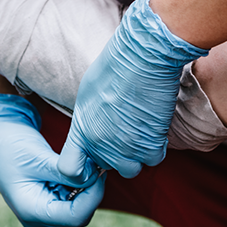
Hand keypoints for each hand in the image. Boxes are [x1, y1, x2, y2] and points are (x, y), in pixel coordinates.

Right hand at [0, 91, 104, 226]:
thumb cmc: (8, 144)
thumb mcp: (37, 157)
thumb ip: (65, 171)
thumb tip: (93, 177)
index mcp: (31, 210)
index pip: (75, 217)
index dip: (93, 197)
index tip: (99, 172)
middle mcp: (37, 215)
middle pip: (78, 214)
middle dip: (91, 191)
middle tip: (97, 165)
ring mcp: (43, 206)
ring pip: (77, 206)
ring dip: (86, 186)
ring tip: (88, 163)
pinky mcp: (48, 195)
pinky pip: (71, 195)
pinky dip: (79, 182)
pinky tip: (80, 166)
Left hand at [57, 0, 208, 179]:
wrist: (142, 57)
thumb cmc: (115, 67)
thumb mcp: (87, 94)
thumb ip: (88, 120)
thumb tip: (94, 130)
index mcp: (82, 130)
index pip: (70, 169)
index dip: (81, 169)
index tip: (90, 161)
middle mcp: (101, 144)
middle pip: (106, 167)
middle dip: (113, 154)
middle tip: (123, 129)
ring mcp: (126, 148)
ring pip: (131, 168)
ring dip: (135, 154)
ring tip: (138, 128)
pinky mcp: (150, 144)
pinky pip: (153, 159)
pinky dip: (155, 146)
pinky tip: (153, 126)